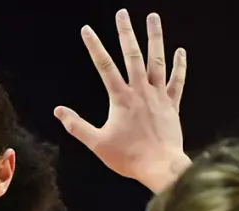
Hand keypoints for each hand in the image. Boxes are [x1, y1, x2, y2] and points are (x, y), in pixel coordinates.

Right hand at [54, 9, 188, 192]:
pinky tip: (180, 50)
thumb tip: (58, 112)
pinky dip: (179, 65)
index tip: (87, 30)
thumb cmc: (128, 157)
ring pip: (157, 60)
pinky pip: (177, 80)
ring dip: (155, 38)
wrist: (161, 166)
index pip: (105, 66)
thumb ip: (77, 126)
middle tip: (122, 13)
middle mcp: (141, 91)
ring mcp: (159, 96)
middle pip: (132, 55)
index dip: (94, 47)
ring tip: (153, 17)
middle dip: (126, 32)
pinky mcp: (172, 105)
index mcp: (121, 98)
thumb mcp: (97, 143)